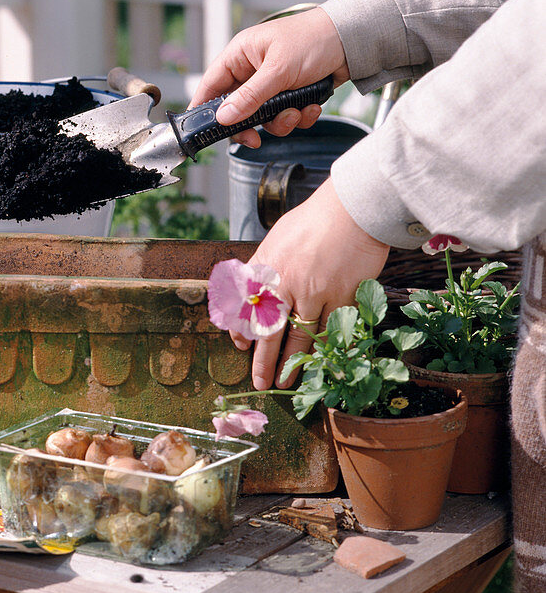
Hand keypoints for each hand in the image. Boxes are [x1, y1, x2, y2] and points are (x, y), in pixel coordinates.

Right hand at [189, 7, 349, 148]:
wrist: (355, 40)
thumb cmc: (314, 40)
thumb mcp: (279, 70)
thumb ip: (250, 96)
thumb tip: (223, 117)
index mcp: (241, 55)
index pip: (211, 85)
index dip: (204, 108)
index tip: (203, 131)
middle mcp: (253, 70)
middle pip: (236, 108)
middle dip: (251, 124)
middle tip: (255, 138)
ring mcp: (272, 84)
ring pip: (263, 117)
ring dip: (281, 122)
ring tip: (297, 112)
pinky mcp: (291, 93)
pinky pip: (285, 116)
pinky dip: (299, 117)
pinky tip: (312, 107)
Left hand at [229, 180, 390, 389]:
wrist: (352, 209)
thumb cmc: (314, 221)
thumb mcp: (276, 239)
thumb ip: (262, 266)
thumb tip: (247, 292)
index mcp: (266, 267)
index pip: (246, 307)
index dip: (241, 329)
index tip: (239, 344)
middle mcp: (285, 282)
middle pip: (270, 330)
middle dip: (263, 360)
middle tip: (259, 382)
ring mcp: (315, 291)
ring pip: (301, 337)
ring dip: (293, 363)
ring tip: (287, 383)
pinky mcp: (342, 296)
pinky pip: (331, 330)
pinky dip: (325, 349)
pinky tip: (321, 364)